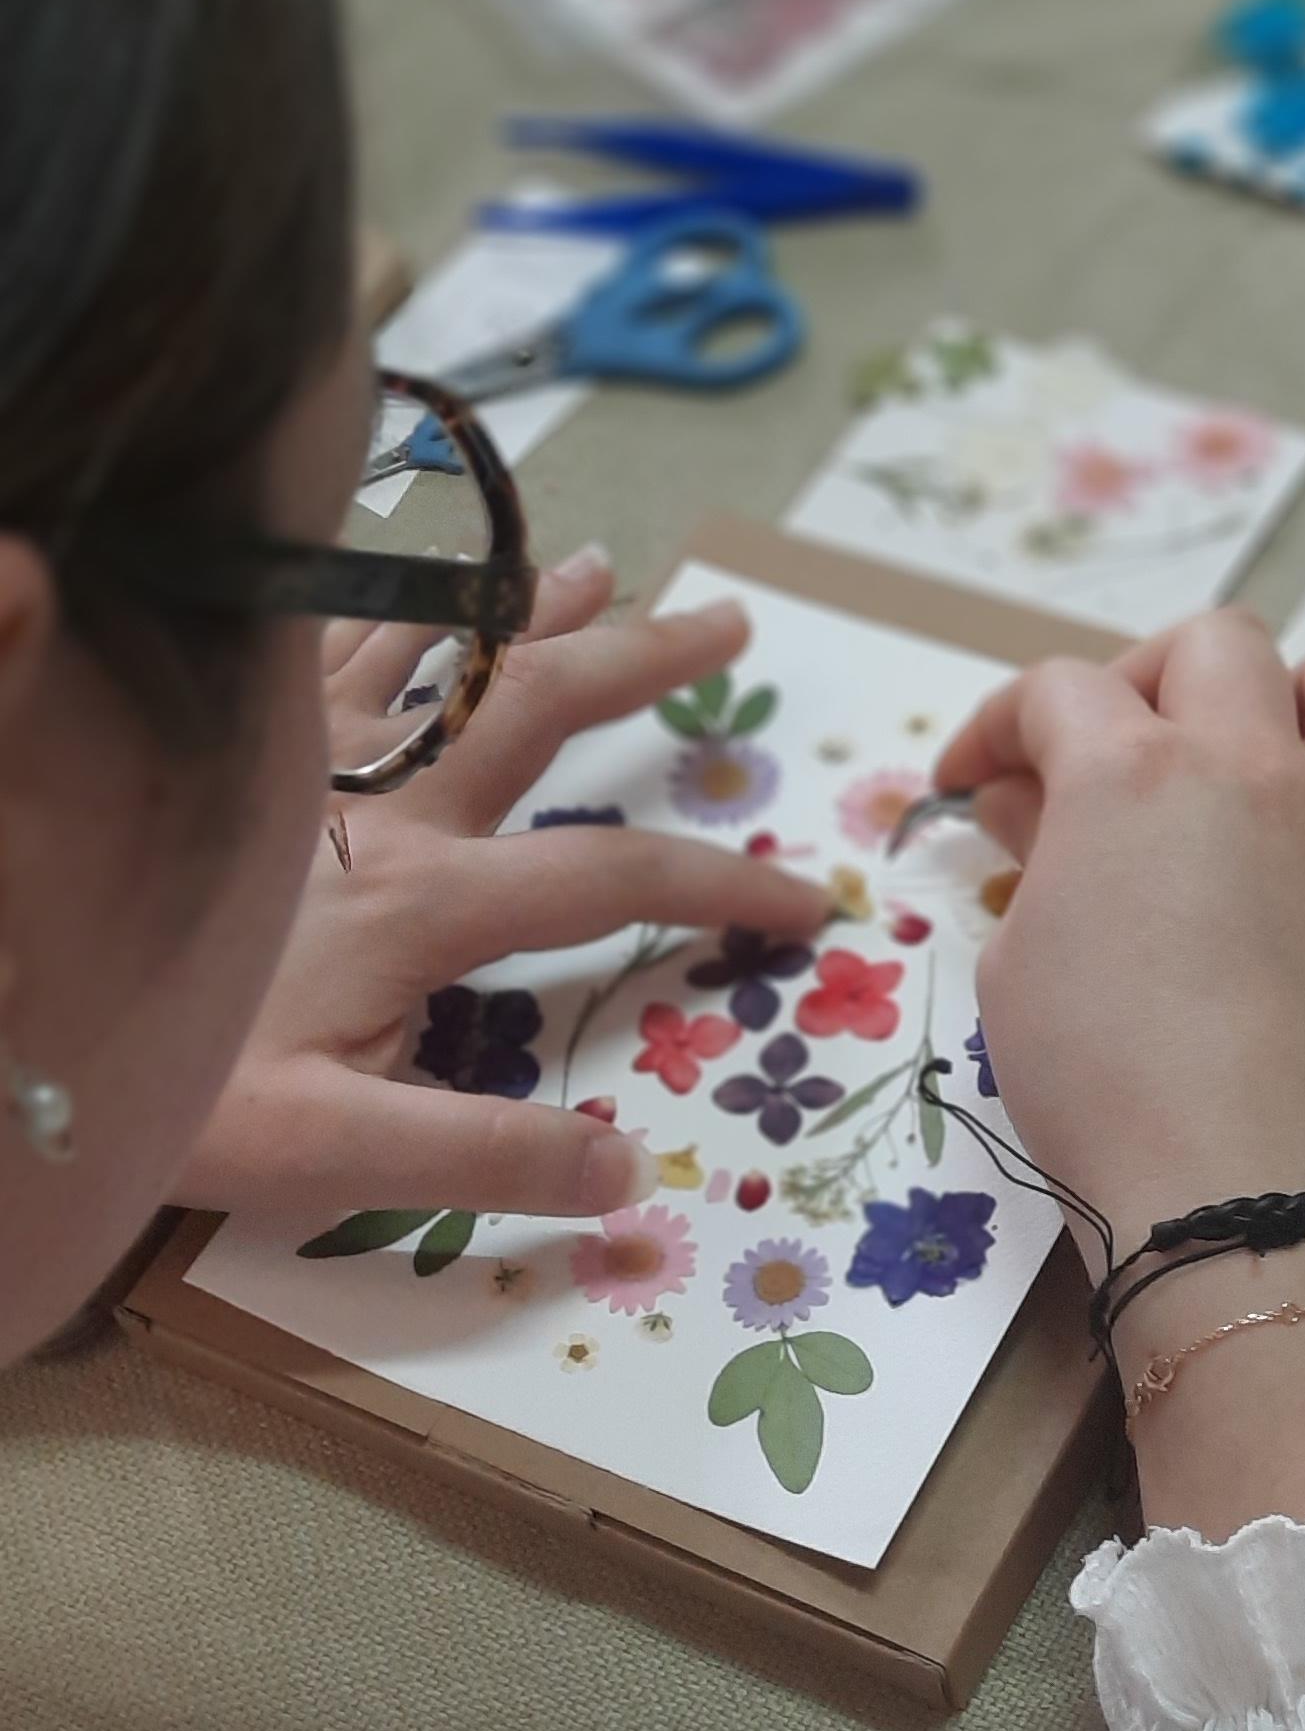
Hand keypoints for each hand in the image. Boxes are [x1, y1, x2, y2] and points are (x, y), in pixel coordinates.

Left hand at [181, 548, 831, 1221]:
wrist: (29, 1030)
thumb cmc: (182, 1099)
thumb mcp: (334, 1155)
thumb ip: (483, 1157)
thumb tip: (630, 1170)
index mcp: (425, 901)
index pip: (614, 878)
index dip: (724, 885)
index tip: (802, 901)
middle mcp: (381, 805)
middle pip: (538, 705)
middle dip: (643, 658)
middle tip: (725, 617)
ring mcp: (304, 759)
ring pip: (436, 650)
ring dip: (525, 604)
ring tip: (597, 560)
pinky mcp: (239, 746)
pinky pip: (315, 634)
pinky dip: (371, 591)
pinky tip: (397, 563)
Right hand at [933, 610, 1304, 1269]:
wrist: (1227, 1181)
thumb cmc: (1089, 1074)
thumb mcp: (1014, 959)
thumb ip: (1037, 858)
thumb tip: (1038, 808)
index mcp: (1129, 773)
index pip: (1055, 693)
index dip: (1001, 727)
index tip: (977, 788)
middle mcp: (1250, 768)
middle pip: (1216, 645)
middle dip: (1151, 676)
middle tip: (1118, 753)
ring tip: (1290, 731)